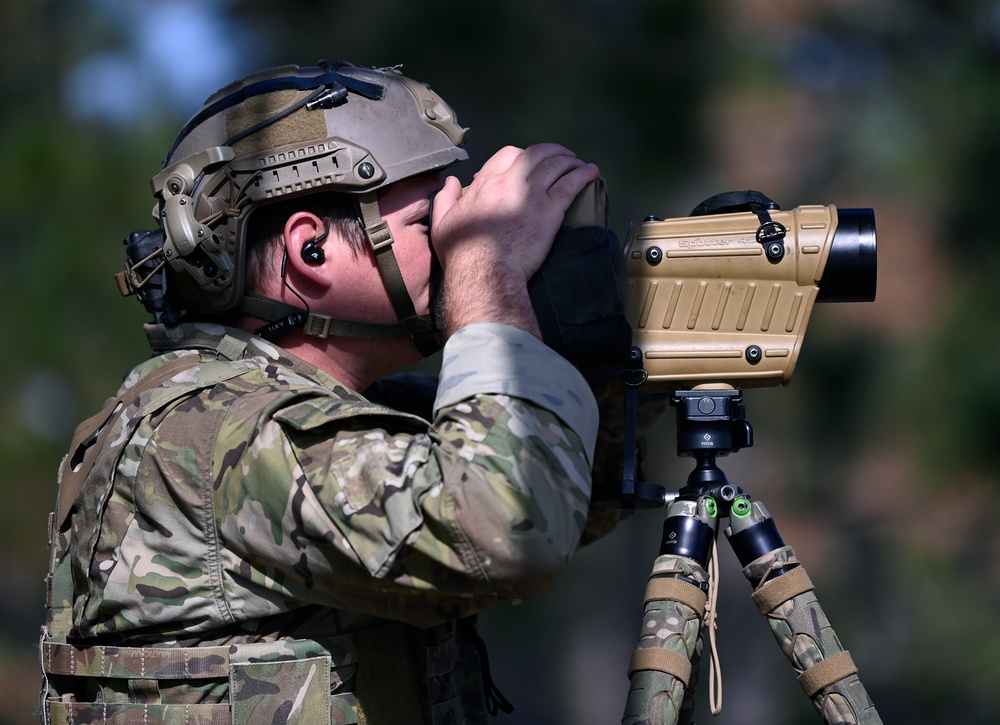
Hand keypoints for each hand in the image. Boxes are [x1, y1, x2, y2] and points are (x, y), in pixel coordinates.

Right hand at [430, 144, 600, 335]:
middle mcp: (509, 182)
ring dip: (569, 160)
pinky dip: (583, 175)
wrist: (484, 272)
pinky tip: (592, 172)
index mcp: (485, 184)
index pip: (507, 156)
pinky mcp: (549, 211)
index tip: (528, 162)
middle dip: (550, 151)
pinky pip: (570, 185)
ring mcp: (531, 194)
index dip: (521, 155)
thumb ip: (445, 198)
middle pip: (535, 154)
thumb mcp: (441, 222)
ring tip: (579, 162)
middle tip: (561, 155)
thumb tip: (451, 183)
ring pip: (555, 166)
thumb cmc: (462, 254)